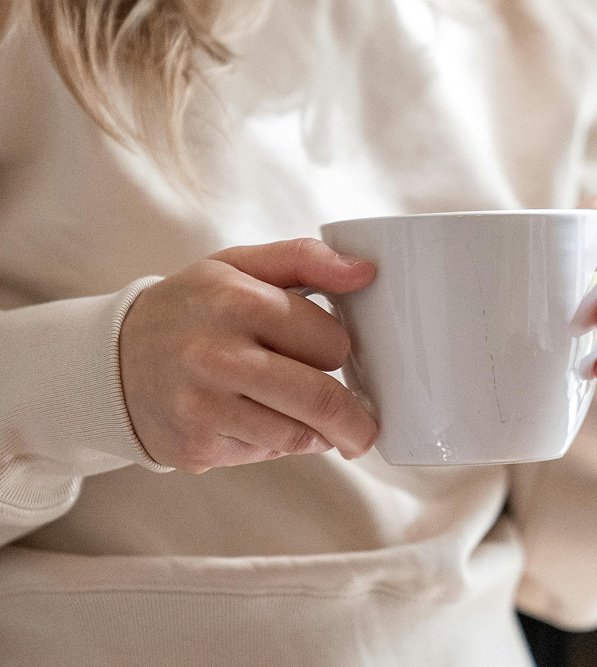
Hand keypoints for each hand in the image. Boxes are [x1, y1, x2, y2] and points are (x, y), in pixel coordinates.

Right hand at [119, 238, 378, 471]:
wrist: (113, 359)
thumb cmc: (193, 307)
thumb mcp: (240, 265)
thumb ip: (306, 259)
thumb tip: (365, 272)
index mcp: (236, 301)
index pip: (329, 341)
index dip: (339, 347)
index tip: (334, 350)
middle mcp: (216, 356)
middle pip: (320, 399)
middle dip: (355, 420)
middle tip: (365, 427)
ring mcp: (202, 407)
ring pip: (296, 436)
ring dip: (318, 433)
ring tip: (314, 419)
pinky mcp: (194, 448)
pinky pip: (264, 454)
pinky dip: (278, 444)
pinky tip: (262, 421)